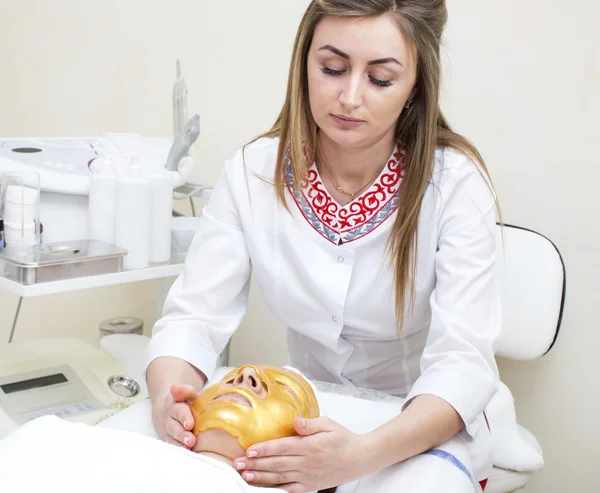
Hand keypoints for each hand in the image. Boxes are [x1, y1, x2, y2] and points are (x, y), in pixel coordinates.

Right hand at [151, 384, 197, 449]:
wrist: (165, 409)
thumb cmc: (183, 402)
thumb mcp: (187, 393)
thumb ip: (185, 391)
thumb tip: (174, 388)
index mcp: (174, 405)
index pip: (180, 411)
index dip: (184, 417)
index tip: (190, 424)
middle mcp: (168, 419)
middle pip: (175, 427)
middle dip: (182, 435)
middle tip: (191, 441)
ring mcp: (166, 430)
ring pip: (172, 438)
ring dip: (179, 444)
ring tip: (188, 449)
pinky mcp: (166, 439)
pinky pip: (171, 445)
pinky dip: (177, 450)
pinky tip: (184, 454)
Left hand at [233, 417, 369, 492]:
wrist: (360, 458)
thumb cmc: (342, 438)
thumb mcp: (328, 424)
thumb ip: (310, 424)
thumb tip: (295, 421)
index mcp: (310, 446)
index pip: (282, 447)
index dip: (264, 449)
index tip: (249, 450)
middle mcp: (307, 462)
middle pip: (277, 463)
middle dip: (255, 464)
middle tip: (238, 464)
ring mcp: (308, 476)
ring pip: (280, 477)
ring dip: (261, 477)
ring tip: (245, 475)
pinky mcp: (311, 486)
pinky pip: (291, 490)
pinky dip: (277, 489)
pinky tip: (264, 487)